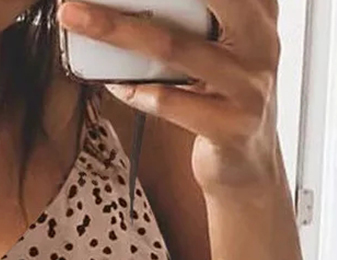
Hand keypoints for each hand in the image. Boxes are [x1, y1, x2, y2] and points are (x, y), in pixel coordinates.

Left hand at [57, 0, 281, 195]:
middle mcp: (260, 41)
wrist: (249, 167)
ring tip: (75, 18)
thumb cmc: (224, 98)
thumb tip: (125, 2)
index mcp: (258, 11)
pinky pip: (170, 102)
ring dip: (116, 29)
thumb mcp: (221, 47)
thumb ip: (196, 16)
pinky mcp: (230, 126)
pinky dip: (135, 90)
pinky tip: (112, 81)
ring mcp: (248, 86)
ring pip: (172, 46)